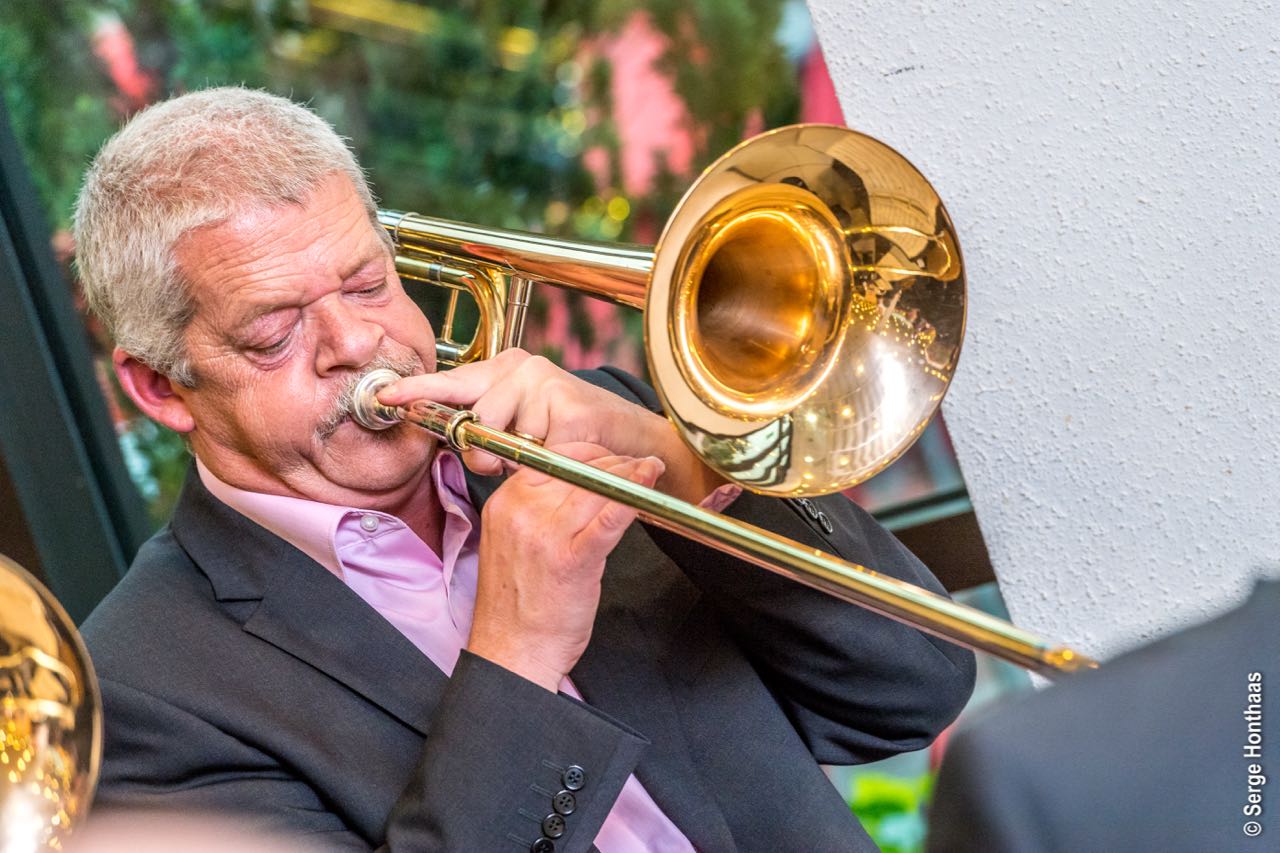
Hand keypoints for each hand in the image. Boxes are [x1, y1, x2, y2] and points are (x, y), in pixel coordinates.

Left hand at [376, 348, 725, 502]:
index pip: (454, 381)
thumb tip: (453, 436)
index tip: (387, 396)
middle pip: (476, 420)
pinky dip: (551, 465)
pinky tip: (570, 452)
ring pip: (505, 440)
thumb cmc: (576, 437)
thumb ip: (488, 427)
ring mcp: (547, 384)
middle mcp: (523, 367)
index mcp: (505, 368)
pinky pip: (539, 454)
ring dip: (522, 461)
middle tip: (513, 457)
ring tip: (551, 452)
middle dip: (486, 451)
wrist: (636, 443)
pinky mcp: (570, 409)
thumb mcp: (523, 427)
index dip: (419, 391)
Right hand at [466, 442, 664, 690]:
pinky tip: (648, 483)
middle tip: (640, 464)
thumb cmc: (517, 605)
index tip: (610, 458)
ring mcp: (546, 534)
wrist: (512, 653)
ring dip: (631, 475)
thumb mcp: (515, 542)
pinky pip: (608, 518)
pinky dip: (632, 496)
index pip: (551, 458)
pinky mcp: (572, 559)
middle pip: (578, 469)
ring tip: (652, 471)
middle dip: (615, 462)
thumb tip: (579, 485)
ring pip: (597, 487)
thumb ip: (538, 510)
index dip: (588, 453)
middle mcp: (521, 512)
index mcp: (505, 503)